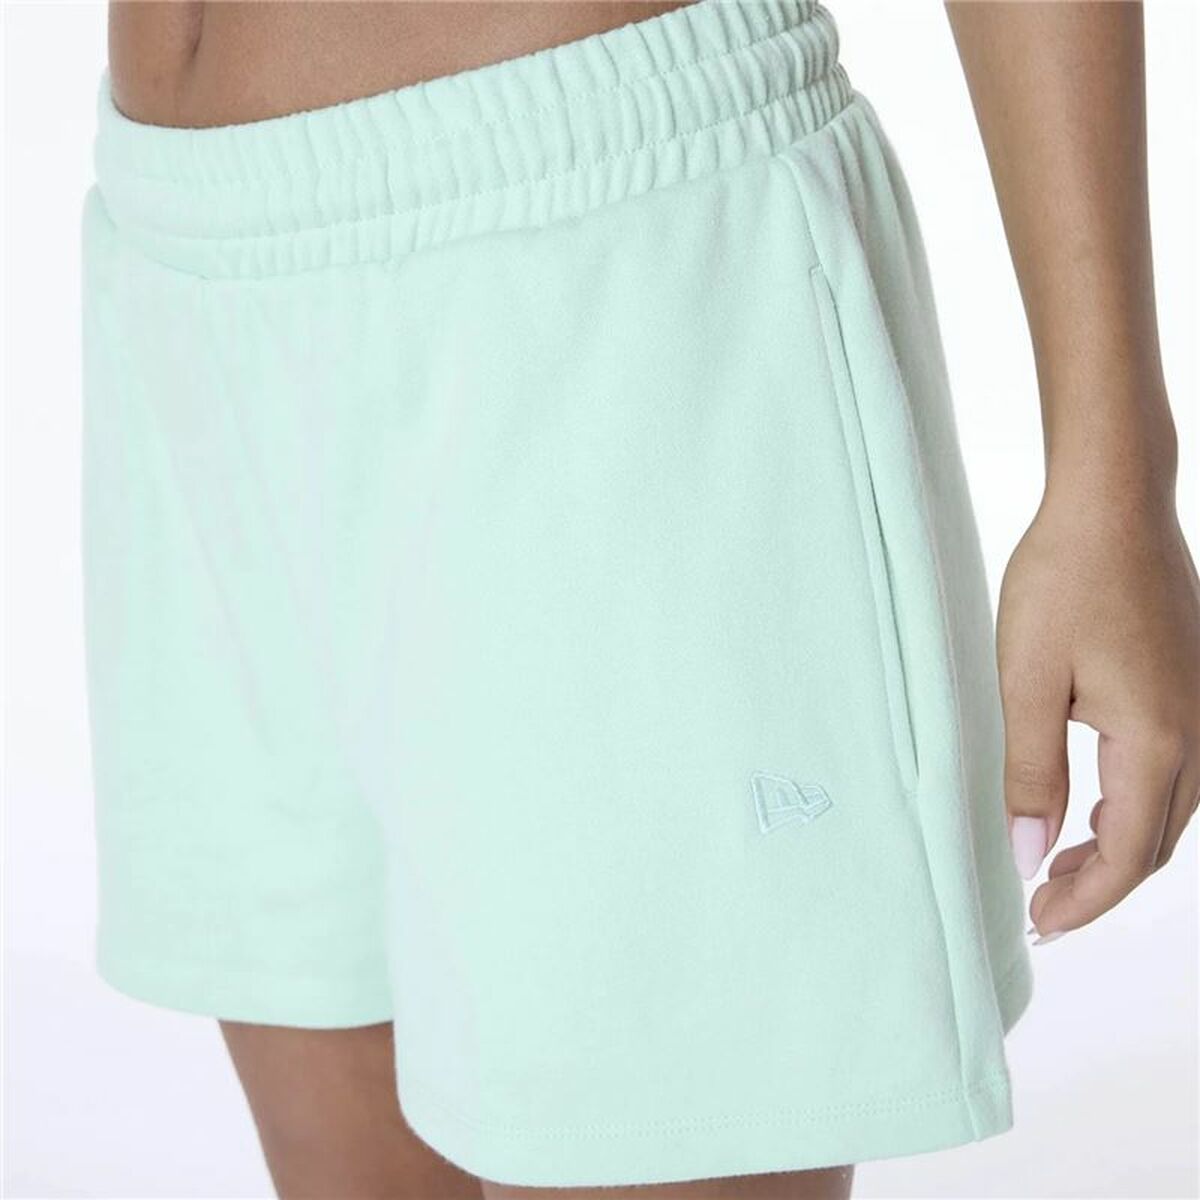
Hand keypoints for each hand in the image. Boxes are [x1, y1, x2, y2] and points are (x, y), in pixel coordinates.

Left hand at [995, 485, 1199, 940]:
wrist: (1112, 502)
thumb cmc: (1064, 580)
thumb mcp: (1027, 681)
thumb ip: (1030, 773)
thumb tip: (1032, 855)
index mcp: (1157, 741)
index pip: (1127, 855)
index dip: (1084, 899)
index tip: (1039, 923)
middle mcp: (1198, 734)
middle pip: (1156, 842)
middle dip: (1101, 883)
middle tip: (1042, 904)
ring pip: (1169, 810)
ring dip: (1117, 846)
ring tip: (1059, 863)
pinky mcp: (1193, 686)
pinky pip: (1174, 772)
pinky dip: (1133, 806)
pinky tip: (1092, 803)